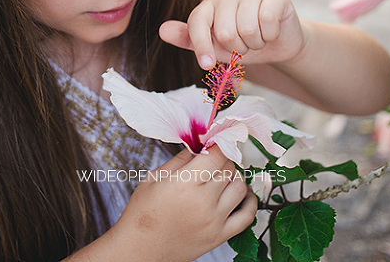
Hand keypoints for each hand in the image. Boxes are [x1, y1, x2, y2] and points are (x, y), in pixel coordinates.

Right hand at [109, 147, 256, 261]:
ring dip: (235, 177)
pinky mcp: (219, 236)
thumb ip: (179, 160)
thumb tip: (199, 145)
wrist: (139, 250)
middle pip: (229, 169)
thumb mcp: (154, 179)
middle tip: (213, 159)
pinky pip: (247, 216)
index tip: (218, 139)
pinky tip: (243, 194)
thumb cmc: (142, 214)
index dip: (220, 144)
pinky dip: (250, 202)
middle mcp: (203, 202)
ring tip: (222, 176)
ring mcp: (214, 221)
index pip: (217, 155)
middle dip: (223, 159)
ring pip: (241, 187)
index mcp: (185, 184)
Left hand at [159, 0, 304, 69]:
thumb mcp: (214, 48)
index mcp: (210, 6)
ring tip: (258, 39)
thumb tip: (162, 30)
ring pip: (248, 29)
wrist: (279, 43)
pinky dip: (270, 36)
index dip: (201, 46)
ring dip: (255, 44)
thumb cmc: (243, 44)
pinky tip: (271, 32)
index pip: (197, 22)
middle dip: (237, 49)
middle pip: (225, 32)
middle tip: (244, 46)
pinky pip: (268, 23)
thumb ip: (189, 40)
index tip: (207, 65)